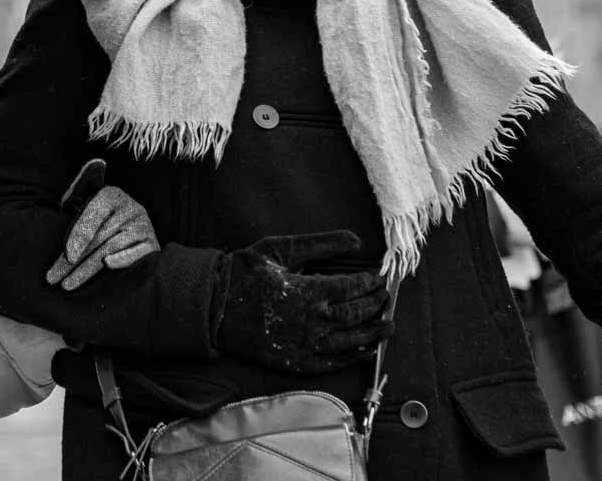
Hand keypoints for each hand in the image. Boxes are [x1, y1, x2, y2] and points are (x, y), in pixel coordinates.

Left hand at [45, 159, 160, 290]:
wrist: (127, 230)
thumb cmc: (98, 218)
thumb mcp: (87, 199)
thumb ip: (82, 185)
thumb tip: (97, 163)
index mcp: (112, 194)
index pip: (93, 215)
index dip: (78, 235)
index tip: (67, 255)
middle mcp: (131, 207)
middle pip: (98, 237)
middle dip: (74, 261)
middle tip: (55, 278)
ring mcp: (143, 226)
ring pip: (111, 249)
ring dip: (88, 270)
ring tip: (67, 284)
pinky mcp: (152, 245)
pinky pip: (137, 254)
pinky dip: (124, 259)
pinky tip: (108, 266)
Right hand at [212, 230, 390, 374]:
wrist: (212, 308)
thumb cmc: (244, 273)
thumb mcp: (280, 249)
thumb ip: (320, 243)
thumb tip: (356, 239)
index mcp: (310, 292)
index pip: (352, 288)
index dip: (368, 283)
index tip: (377, 278)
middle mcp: (314, 321)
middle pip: (357, 314)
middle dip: (375, 304)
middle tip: (385, 298)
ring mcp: (307, 345)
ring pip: (352, 341)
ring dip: (374, 332)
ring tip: (388, 325)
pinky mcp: (298, 362)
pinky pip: (335, 362)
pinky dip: (355, 356)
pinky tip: (366, 349)